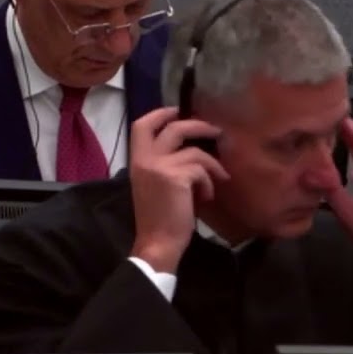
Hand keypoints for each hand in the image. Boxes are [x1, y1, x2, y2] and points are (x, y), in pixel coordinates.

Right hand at [127, 107, 229, 272]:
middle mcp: (145, 159)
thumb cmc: (157, 216)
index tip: (178, 111)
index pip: (142, 125)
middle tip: (215, 131)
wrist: (157, 242)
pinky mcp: (177, 178)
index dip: (161, 113)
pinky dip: (209, 183)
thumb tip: (188, 148)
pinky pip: (202, 170)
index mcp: (136, 160)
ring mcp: (160, 167)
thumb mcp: (153, 183)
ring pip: (195, 151)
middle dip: (198, 126)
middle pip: (173, 128)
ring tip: (216, 180)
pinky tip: (206, 198)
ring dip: (211, 165)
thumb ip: (163, 163)